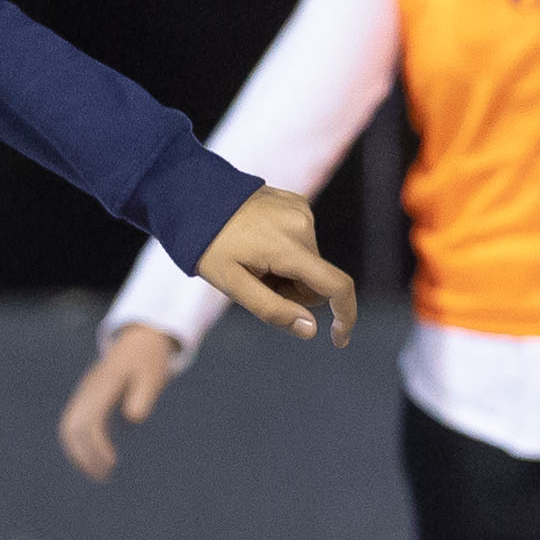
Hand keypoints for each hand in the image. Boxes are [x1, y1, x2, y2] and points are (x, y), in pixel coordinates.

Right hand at [55, 327, 180, 479]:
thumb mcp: (152, 377)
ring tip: (97, 473)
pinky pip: (73, 425)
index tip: (111, 464)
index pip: (88, 421)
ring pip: (68, 428)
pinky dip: (79, 444)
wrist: (139, 341)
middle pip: (71, 428)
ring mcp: (83, 394)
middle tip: (103, 477)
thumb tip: (132, 420)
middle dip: (83, 455)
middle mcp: (86, 391)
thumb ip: (143, 397)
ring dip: (78, 453)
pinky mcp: (85, 399)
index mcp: (101, 386)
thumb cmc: (148, 362)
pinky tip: (93, 458)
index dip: (96, 446)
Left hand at [193, 189, 355, 343]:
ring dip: (287, 270)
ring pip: (309, 263)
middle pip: (317, 281)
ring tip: (252, 259)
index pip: (337, 286)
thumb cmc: (209, 247)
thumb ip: (272, 310)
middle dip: (292, 290)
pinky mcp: (298, 204)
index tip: (339, 339)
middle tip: (256, 281)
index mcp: (289, 247)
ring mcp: (302, 211)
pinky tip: (257, 242)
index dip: (345, 316)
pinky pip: (303, 241)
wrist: (194, 199)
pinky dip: (285, 250)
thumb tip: (311, 330)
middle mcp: (304, 225)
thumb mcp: (232, 285)